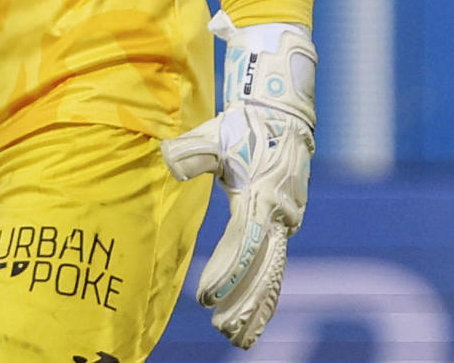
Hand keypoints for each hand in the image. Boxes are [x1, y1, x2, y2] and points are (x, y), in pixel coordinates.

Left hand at [162, 13, 316, 349]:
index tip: (205, 297)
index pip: (241, 245)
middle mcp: (277, 216)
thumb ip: (190, 152)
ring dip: (257, 307)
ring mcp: (286, 222)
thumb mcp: (213, 135)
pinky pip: (276, 266)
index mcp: (258, 197)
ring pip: (273, 274)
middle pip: (262, 269)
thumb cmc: (242, 126)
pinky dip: (267, 293)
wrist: (281, 115)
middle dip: (243, 303)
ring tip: (239, 338)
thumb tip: (167, 161)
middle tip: (223, 332)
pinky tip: (256, 318)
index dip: (225, 273)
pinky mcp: (285, 225)